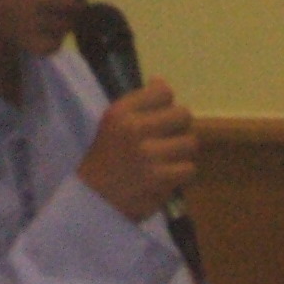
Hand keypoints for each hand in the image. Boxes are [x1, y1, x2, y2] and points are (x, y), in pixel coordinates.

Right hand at [75, 80, 194, 223]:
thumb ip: (137, 105)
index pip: (163, 92)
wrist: (93, 201)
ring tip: (166, 161)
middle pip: (183, 115)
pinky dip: (181, 175)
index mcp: (121, 112)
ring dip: (181, 154)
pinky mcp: (160, 179)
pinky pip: (189, 169)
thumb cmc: (105, 160)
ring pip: (190, 143)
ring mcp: (148, 154)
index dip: (167, 105)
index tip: (158, 118)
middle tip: (167, 141)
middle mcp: (134, 129)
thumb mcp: (112, 125)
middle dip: (179, 129)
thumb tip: (160, 82)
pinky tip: (166, 178)